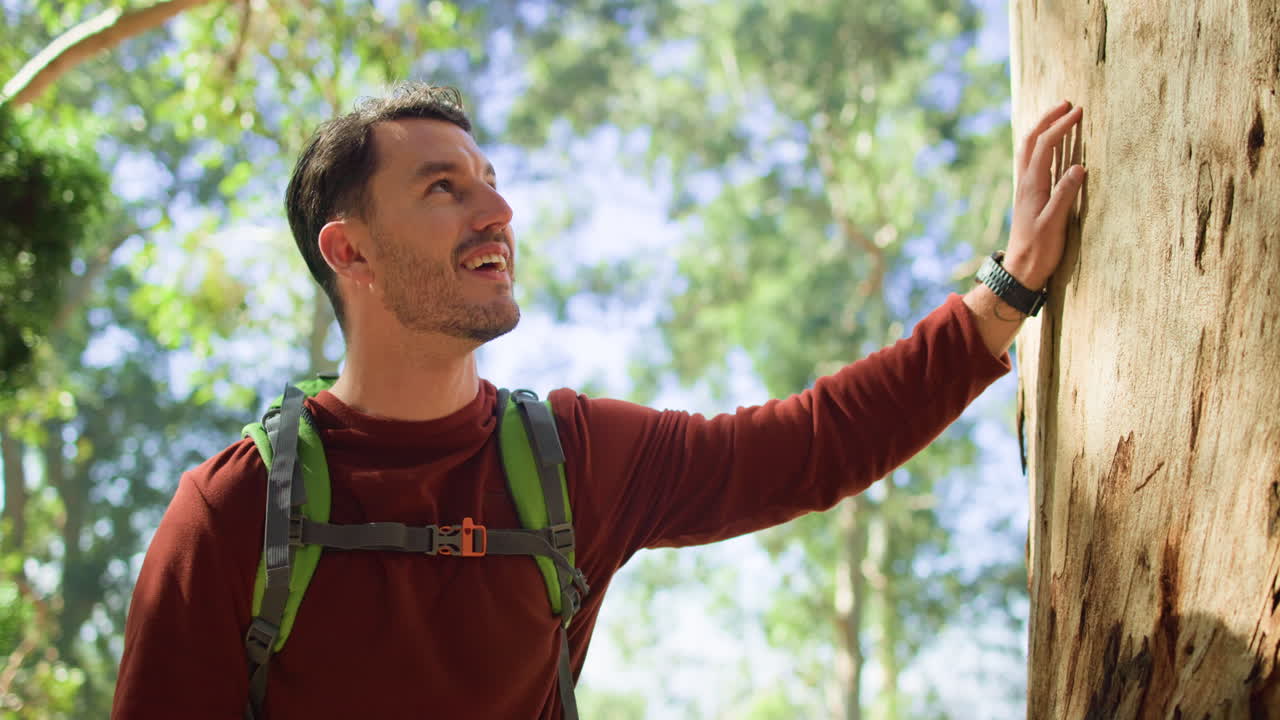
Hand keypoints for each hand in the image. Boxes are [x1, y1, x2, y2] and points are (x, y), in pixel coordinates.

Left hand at [1003, 101, 1085, 289]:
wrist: (1021, 269)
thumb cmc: (1039, 250)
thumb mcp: (1054, 223)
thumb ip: (1065, 195)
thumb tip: (1079, 167)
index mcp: (1032, 186)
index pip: (1045, 146)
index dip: (1060, 126)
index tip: (1078, 111)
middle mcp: (1025, 183)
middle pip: (1031, 141)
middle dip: (1047, 119)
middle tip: (1066, 104)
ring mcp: (1025, 189)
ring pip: (1028, 150)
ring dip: (1042, 129)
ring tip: (1058, 116)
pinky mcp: (1028, 196)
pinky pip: (1031, 162)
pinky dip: (1039, 146)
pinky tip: (1048, 147)